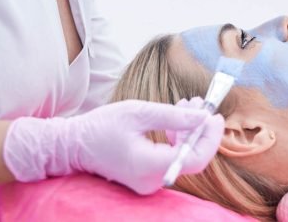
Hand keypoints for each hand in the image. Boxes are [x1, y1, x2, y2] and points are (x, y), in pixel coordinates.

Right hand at [3, 99, 223, 194]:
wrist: (72, 145)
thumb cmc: (101, 126)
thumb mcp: (139, 112)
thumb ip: (174, 116)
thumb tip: (204, 116)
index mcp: (149, 165)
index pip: (195, 159)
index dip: (210, 138)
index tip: (215, 115)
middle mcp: (151, 180)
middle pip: (191, 157)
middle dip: (199, 129)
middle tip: (201, 104)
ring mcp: (148, 182)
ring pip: (181, 156)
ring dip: (188, 130)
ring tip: (186, 104)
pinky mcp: (145, 177)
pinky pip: (170, 158)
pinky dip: (176, 138)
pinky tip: (173, 119)